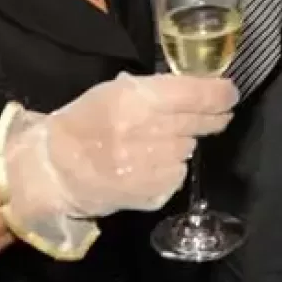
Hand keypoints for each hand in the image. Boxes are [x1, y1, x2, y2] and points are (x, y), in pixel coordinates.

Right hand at [11, 72, 236, 222]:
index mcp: (136, 99)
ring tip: (159, 142)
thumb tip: (195, 88)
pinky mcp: (150, 192)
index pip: (196, 93)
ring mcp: (150, 165)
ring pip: (189, 149)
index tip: (230, 93)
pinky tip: (150, 164)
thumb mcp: (112, 92)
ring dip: (183, 144)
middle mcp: (147, 131)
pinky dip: (171, 169)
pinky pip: (177, 176)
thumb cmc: (82, 123)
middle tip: (217, 115)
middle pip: (201, 122)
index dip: (221, 93)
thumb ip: (153, 90)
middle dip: (212, 117)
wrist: (52, 170)